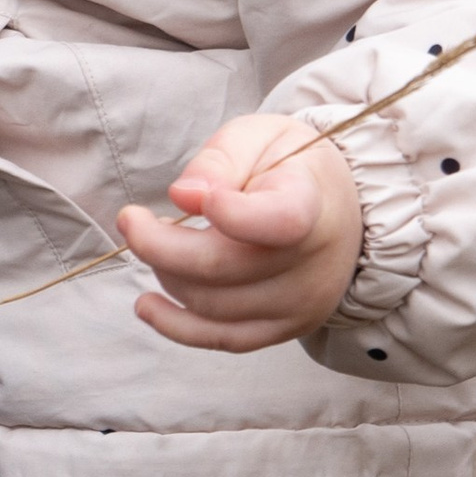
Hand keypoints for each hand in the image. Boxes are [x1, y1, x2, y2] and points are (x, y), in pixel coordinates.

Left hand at [118, 114, 363, 354]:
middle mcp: (312, 265)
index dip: (231, 214)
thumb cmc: (293, 167)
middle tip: (132, 219)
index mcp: (313, 206)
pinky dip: (175, 326)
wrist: (342, 209)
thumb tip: (183, 195)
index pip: (279, 222)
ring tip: (157, 243)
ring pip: (212, 305)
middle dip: (159, 246)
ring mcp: (298, 304)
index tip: (192, 196)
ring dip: (166, 275)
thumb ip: (220, 159)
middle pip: (222, 268)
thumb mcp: (260, 137)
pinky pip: (222, 339)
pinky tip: (147, 304)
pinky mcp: (282, 329)